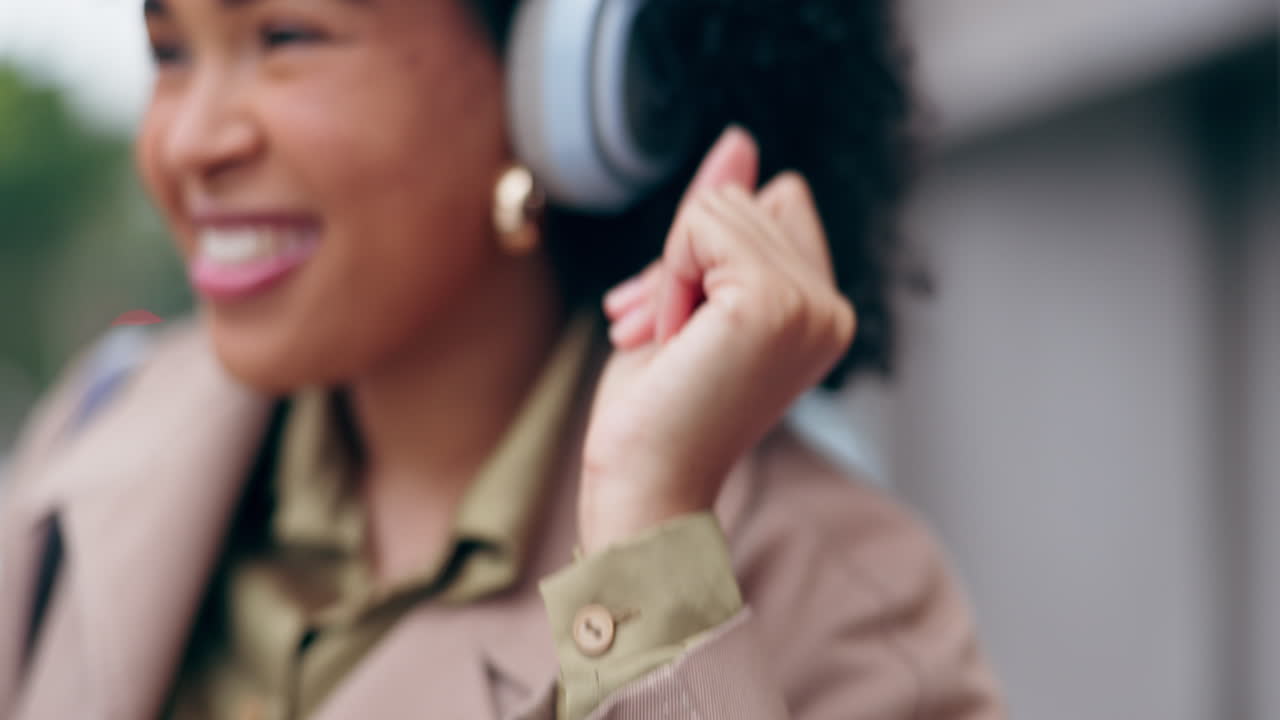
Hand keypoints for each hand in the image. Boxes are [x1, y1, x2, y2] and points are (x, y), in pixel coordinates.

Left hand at [578, 126, 856, 552]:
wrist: (643, 482)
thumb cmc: (658, 408)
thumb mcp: (688, 295)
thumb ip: (718, 220)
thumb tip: (741, 142)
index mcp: (822, 311)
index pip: (773, 203)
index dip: (709, 248)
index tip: (684, 325)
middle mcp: (831, 309)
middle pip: (742, 201)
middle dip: (681, 259)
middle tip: (670, 340)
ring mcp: (809, 305)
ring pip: (718, 208)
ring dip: (669, 272)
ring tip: (672, 343)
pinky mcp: (772, 302)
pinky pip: (702, 223)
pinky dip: (666, 275)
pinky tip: (671, 338)